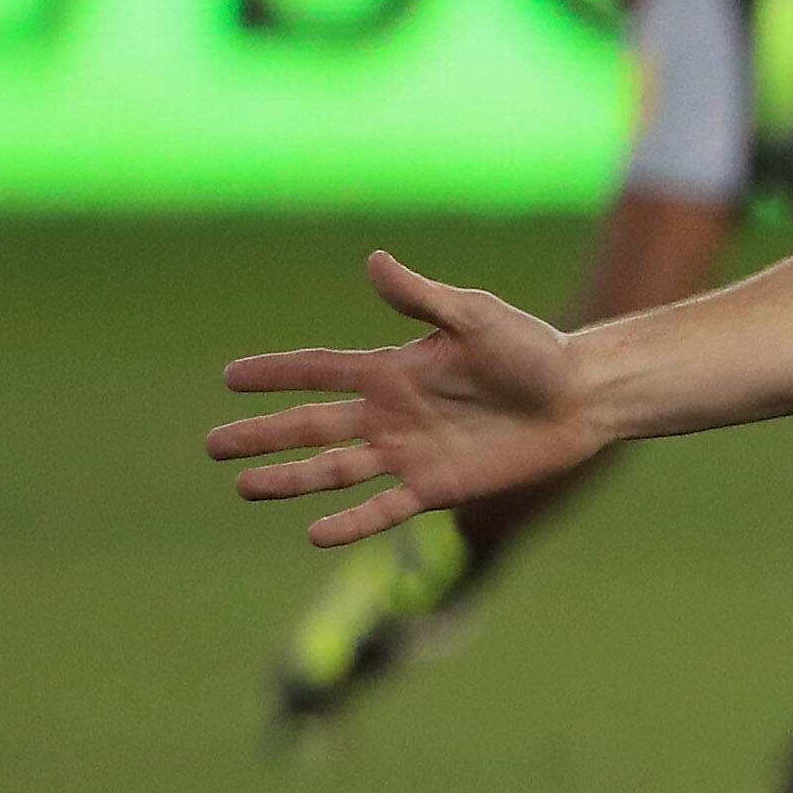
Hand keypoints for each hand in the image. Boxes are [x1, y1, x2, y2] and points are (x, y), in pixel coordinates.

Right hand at [208, 251, 601, 546]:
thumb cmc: (532, 349)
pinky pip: (383, 509)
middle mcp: (392, 413)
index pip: (320, 372)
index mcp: (393, 369)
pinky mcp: (437, 488)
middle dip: (263, 435)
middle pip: (312, 427)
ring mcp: (410, 453)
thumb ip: (420, 299)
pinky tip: (314, 532)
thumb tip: (373, 260)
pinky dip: (350, 521)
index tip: (229, 377)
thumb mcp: (474, 317)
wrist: (579, 397)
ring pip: (335, 470)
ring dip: (290, 479)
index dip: (276, 374)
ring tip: (242, 487)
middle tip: (212, 445)